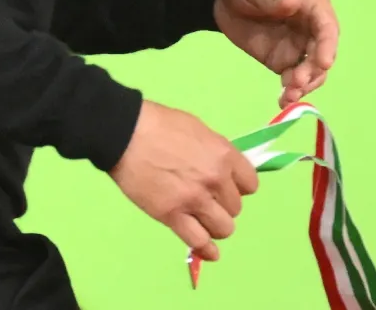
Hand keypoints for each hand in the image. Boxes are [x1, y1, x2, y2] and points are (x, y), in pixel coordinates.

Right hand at [110, 100, 258, 261]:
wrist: (124, 133)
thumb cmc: (159, 124)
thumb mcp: (197, 129)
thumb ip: (215, 152)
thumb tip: (223, 169)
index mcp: (223, 155)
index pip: (250, 184)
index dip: (238, 187)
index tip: (226, 187)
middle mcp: (215, 180)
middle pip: (235, 208)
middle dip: (222, 205)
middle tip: (205, 199)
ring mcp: (194, 200)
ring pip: (223, 228)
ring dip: (215, 225)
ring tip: (202, 220)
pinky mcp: (172, 215)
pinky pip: (199, 241)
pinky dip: (206, 249)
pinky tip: (207, 251)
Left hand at [213, 0, 339, 106]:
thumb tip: (294, 2)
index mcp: (313, 3)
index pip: (327, 27)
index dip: (328, 45)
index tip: (323, 63)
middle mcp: (311, 27)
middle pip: (321, 53)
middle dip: (313, 71)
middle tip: (295, 82)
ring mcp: (298, 46)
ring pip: (311, 70)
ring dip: (304, 85)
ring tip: (289, 96)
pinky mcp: (282, 59)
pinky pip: (292, 78)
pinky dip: (291, 91)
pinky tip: (284, 102)